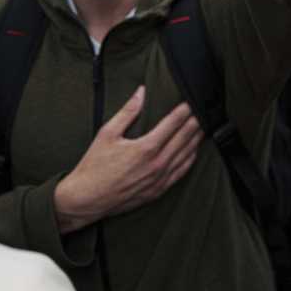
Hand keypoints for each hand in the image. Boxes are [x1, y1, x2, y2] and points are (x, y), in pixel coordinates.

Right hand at [53, 87, 202, 233]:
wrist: (86, 199)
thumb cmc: (94, 166)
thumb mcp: (107, 134)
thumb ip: (127, 111)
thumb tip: (141, 92)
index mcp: (145, 148)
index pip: (173, 123)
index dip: (185, 110)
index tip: (192, 101)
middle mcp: (157, 163)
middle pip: (185, 138)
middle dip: (196, 122)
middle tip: (204, 111)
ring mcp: (160, 178)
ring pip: (187, 155)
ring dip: (197, 139)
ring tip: (203, 127)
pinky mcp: (158, 190)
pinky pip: (181, 172)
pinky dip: (190, 159)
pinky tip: (194, 151)